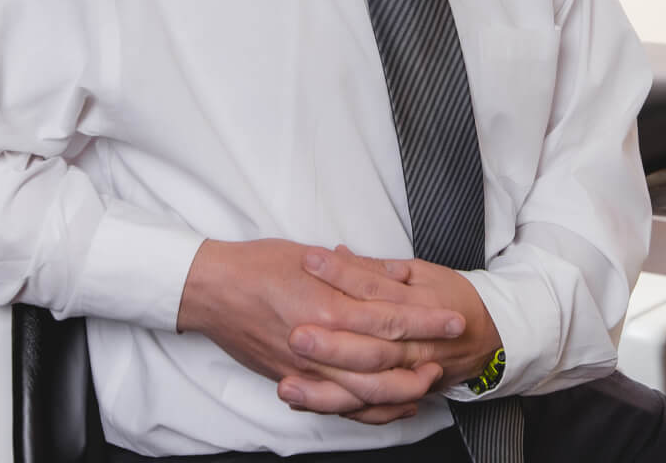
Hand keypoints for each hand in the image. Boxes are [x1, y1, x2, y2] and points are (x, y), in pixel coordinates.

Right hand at [175, 239, 462, 424]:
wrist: (211, 291)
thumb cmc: (258, 266)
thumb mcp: (311, 256)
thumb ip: (358, 271)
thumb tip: (398, 276)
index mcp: (327, 306)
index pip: (390, 318)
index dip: (426, 321)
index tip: (453, 319)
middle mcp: (319, 343)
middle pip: (383, 361)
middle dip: (421, 359)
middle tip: (449, 355)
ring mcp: (305, 368)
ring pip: (364, 392)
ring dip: (400, 391)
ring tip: (427, 383)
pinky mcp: (293, 380)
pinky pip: (338, 406)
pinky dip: (369, 410)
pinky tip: (391, 406)